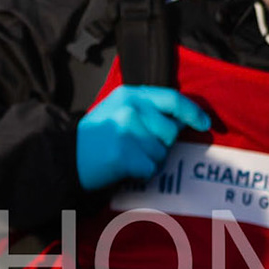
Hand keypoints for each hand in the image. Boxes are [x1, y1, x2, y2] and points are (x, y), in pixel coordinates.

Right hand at [75, 86, 211, 191]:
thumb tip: (185, 119)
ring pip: (162, 153)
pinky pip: (151, 169)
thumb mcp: (117, 110)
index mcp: (129, 94)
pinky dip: (142, 174)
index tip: (204, 123)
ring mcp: (126, 131)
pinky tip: (125, 169)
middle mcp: (129, 109)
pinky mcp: (124, 155)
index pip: (172, 99)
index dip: (192, 112)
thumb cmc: (96, 137)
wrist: (65, 157)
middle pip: (170, 132)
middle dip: (161, 145)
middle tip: (137, 149)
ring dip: (150, 161)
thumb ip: (148, 110)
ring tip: (128, 158)